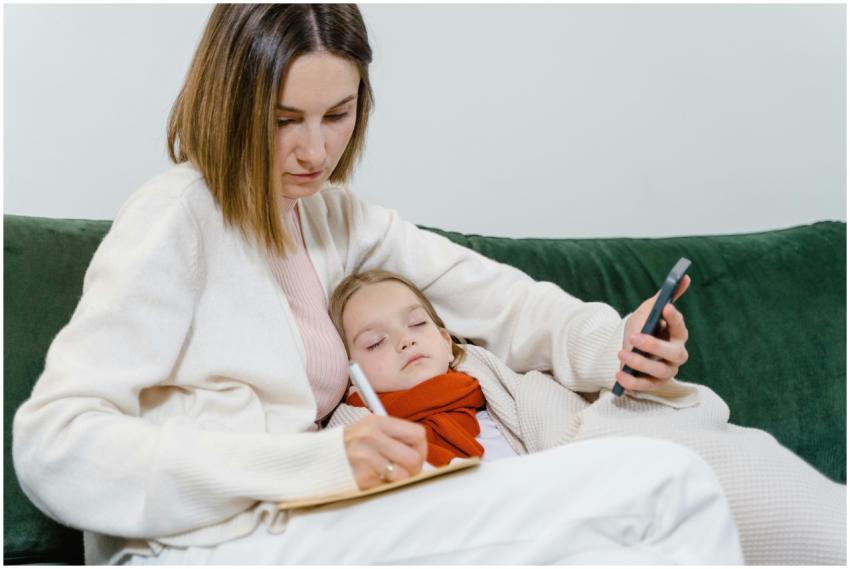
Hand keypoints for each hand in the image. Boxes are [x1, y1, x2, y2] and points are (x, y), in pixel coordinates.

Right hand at [343, 415, 426, 489]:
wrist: (316, 459)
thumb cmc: (348, 446)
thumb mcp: (369, 431)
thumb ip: (394, 438)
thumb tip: (421, 456)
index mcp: (377, 422)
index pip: (417, 434)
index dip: (422, 449)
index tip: (417, 456)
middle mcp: (371, 437)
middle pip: (414, 458)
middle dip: (413, 469)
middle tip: (405, 471)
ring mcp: (365, 457)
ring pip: (403, 476)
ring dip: (398, 480)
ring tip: (386, 476)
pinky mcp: (361, 477)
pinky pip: (386, 487)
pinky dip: (382, 486)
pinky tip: (371, 479)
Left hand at [617, 275, 690, 391]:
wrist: (629, 348)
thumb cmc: (643, 327)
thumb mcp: (648, 311)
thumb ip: (663, 297)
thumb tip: (684, 276)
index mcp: (678, 334)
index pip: (680, 326)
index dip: (674, 318)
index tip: (665, 307)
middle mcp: (676, 354)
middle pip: (673, 353)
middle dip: (654, 346)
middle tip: (635, 338)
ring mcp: (666, 371)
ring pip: (659, 371)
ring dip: (639, 363)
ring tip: (621, 353)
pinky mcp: (653, 385)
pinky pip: (645, 387)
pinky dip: (632, 382)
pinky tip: (619, 374)